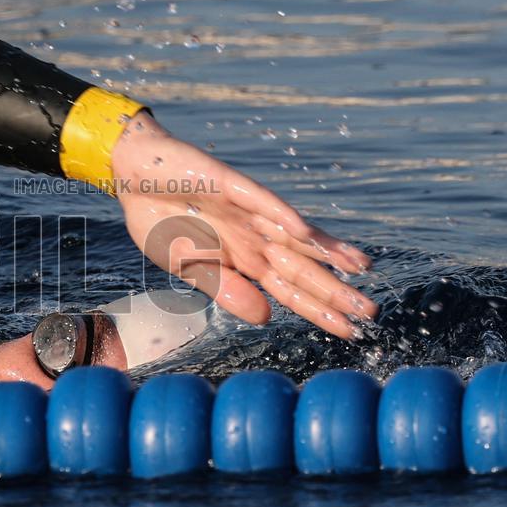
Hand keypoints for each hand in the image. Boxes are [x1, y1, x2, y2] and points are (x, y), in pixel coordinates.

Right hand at [110, 112, 376, 339]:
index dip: (320, 310)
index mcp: (244, 260)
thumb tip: (268, 318)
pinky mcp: (229, 184)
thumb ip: (225, 290)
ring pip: (294, 233)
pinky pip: (259, 200)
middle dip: (335, 289)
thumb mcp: (188, 268)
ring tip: (360, 266)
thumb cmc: (161, 221)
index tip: (352, 331)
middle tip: (371, 311)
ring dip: (325, 250)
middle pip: (302, 267)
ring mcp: (246, 210)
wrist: (134, 176)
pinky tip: (303, 230)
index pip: (290, 291)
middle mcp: (254, 237)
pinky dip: (280, 214)